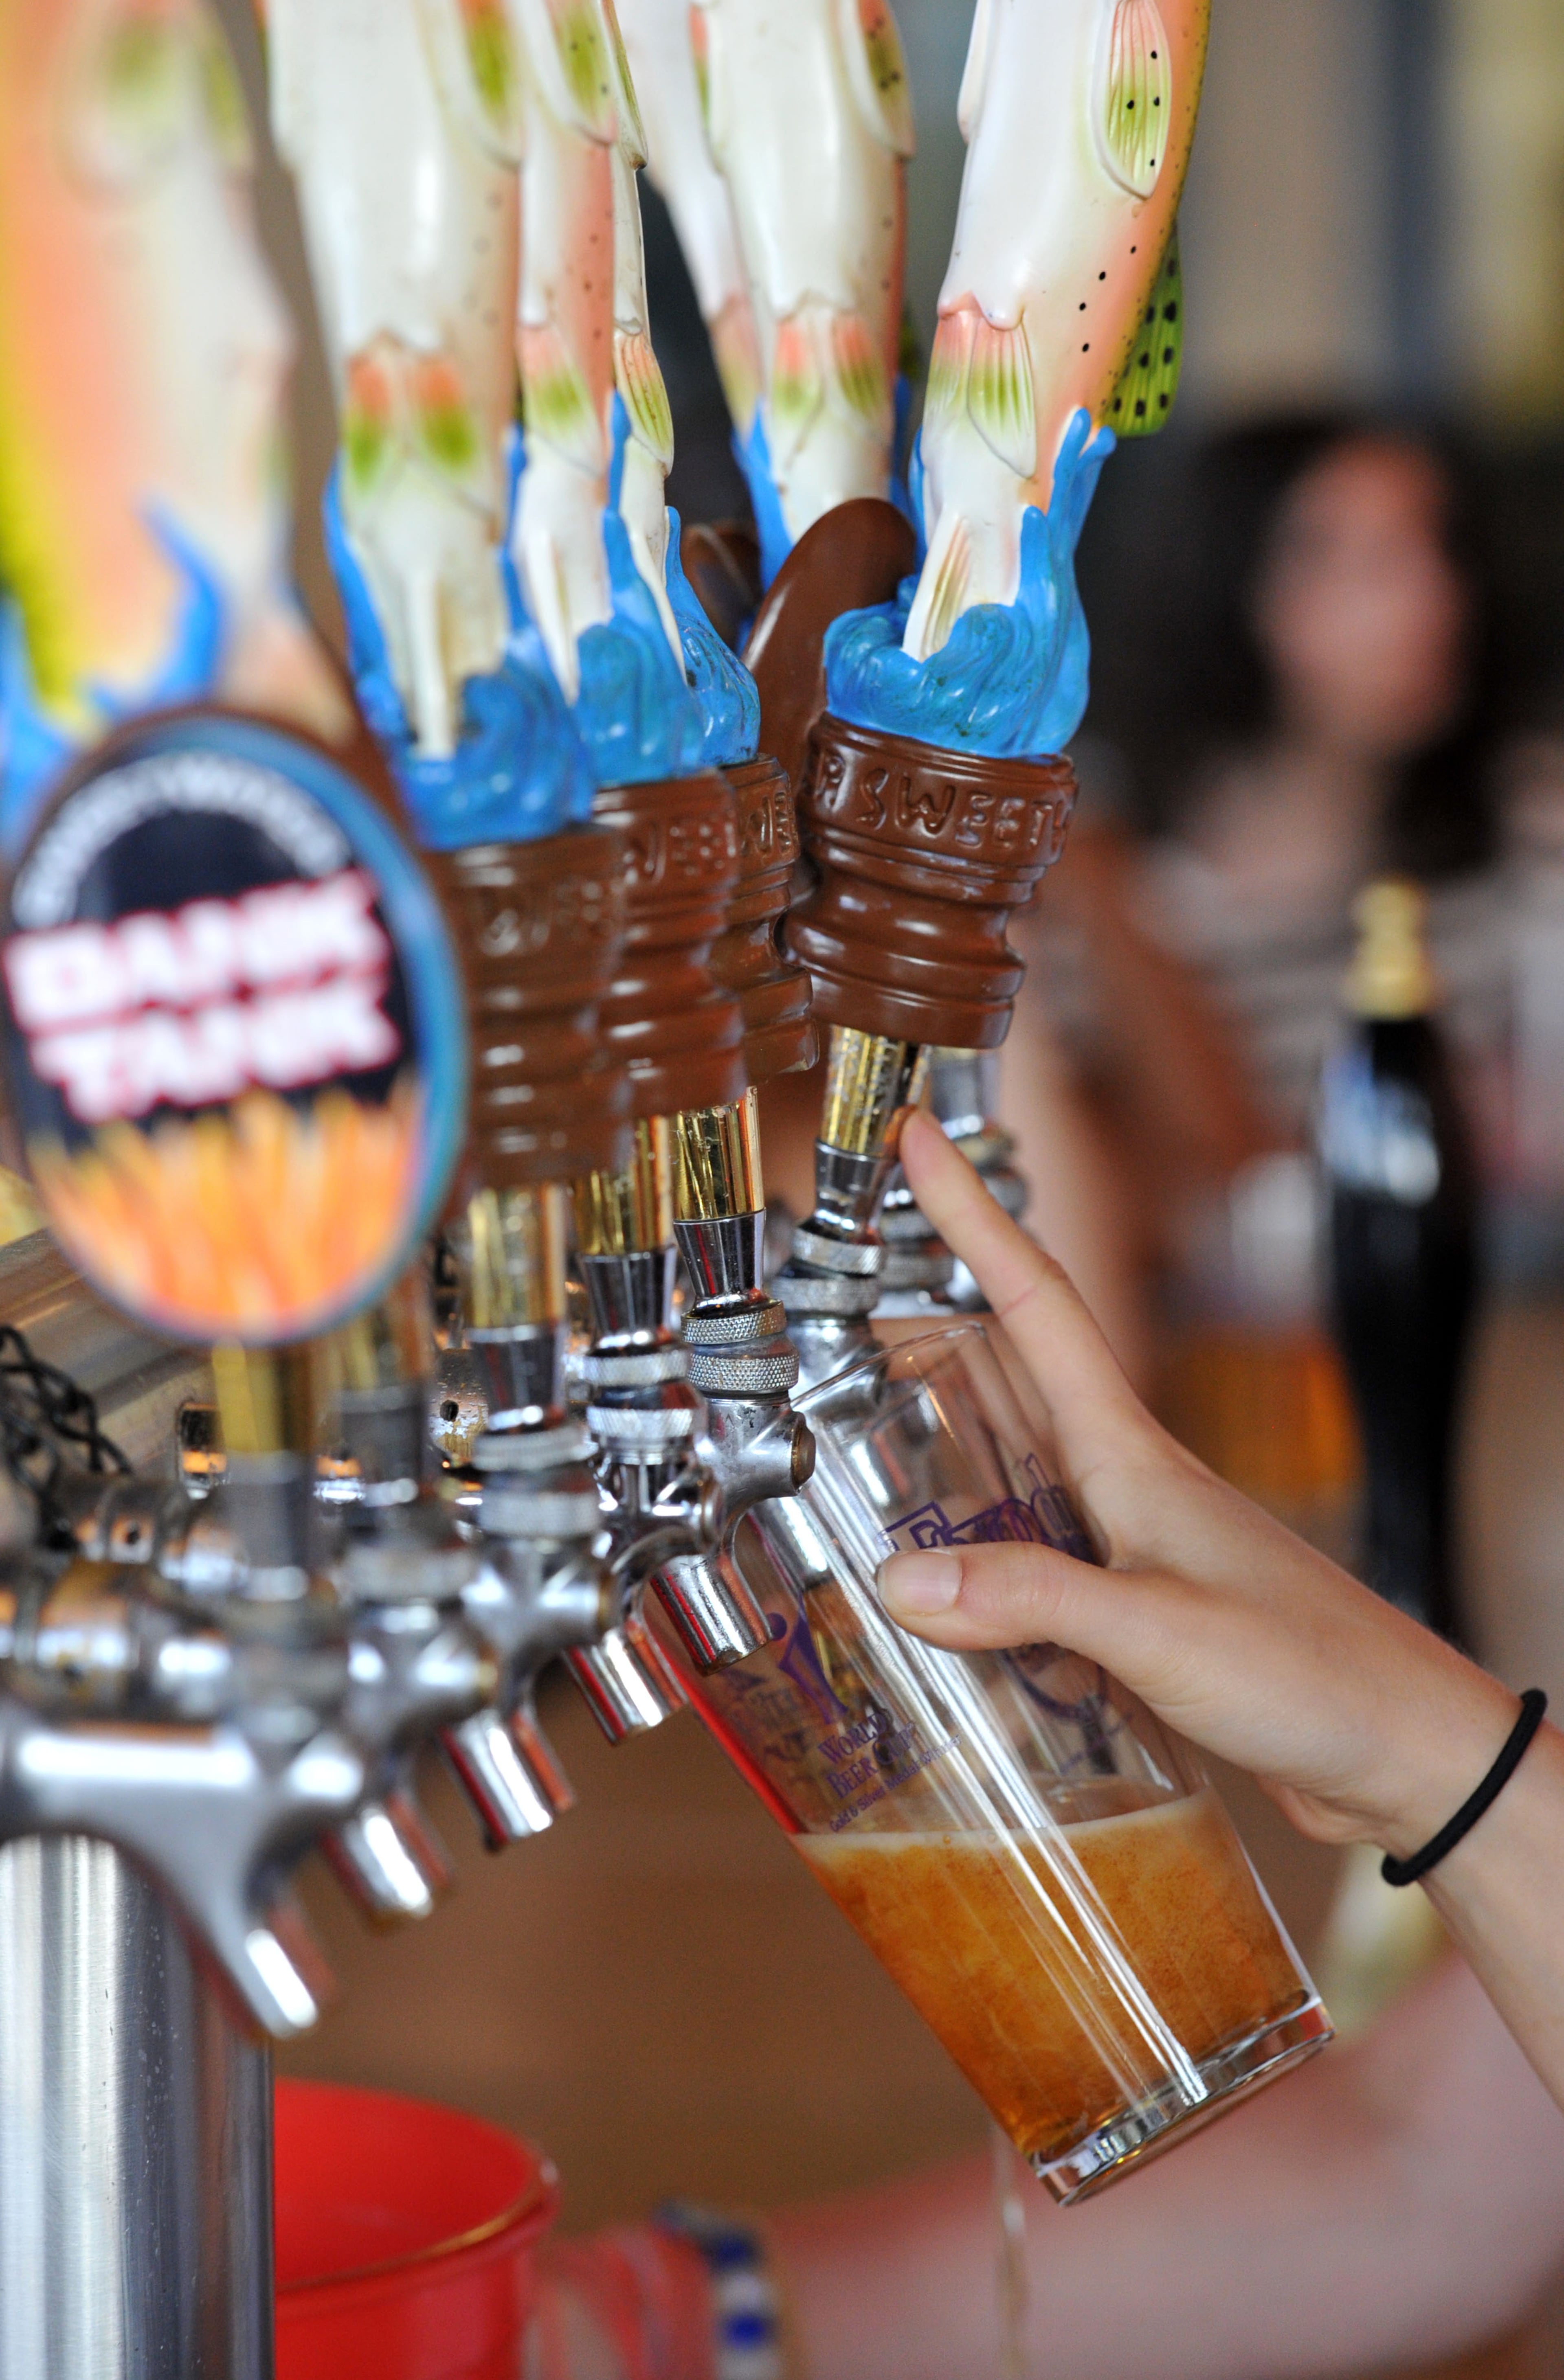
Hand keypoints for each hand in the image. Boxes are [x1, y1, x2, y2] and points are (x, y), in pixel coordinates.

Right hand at [879, 1109, 1518, 1860]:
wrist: (1401, 1753)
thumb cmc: (1312, 1674)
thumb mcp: (1159, 1631)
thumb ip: (1032, 1599)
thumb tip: (902, 1576)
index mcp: (1130, 1455)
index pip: (1035, 1304)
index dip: (972, 1216)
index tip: (919, 1140)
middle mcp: (1124, 1482)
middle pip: (1007, 1372)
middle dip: (924, 1324)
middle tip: (842, 1304)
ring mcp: (1129, 1542)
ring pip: (1011, 1462)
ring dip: (940, 1433)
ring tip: (859, 1427)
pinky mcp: (1131, 1607)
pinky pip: (1029, 1552)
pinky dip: (972, 1549)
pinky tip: (938, 1583)